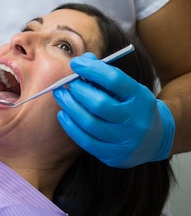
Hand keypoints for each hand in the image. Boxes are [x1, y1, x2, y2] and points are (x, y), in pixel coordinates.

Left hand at [53, 53, 174, 167]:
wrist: (155, 140)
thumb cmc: (135, 107)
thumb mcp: (129, 88)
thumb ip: (106, 74)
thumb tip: (83, 60)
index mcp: (141, 98)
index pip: (114, 80)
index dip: (92, 70)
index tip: (76, 63)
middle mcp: (135, 121)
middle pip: (99, 103)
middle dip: (78, 90)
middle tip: (67, 82)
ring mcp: (125, 141)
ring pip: (90, 123)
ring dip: (70, 106)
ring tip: (61, 94)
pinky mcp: (114, 156)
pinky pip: (86, 141)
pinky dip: (70, 126)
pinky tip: (63, 114)